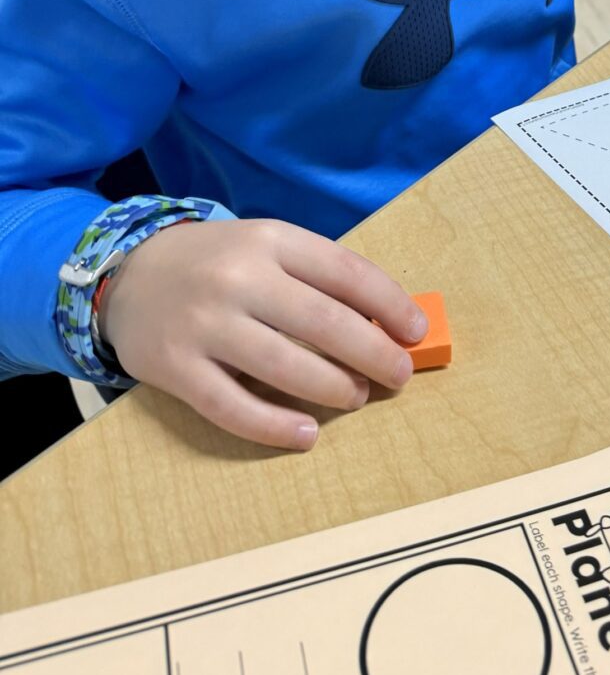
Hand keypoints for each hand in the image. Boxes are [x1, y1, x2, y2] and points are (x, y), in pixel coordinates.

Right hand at [100, 218, 428, 450]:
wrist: (128, 272)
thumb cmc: (219, 264)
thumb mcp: (267, 248)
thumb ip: (318, 277)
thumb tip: (386, 322)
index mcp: (271, 240)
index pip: (346, 271)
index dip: (389, 305)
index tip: (415, 331)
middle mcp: (238, 277)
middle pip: (323, 322)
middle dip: (373, 353)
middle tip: (399, 374)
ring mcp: (204, 323)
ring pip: (284, 366)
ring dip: (333, 388)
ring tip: (356, 396)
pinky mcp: (175, 367)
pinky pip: (232, 407)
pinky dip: (274, 426)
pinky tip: (307, 435)